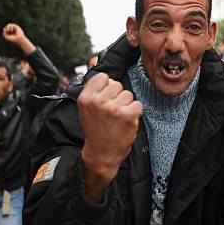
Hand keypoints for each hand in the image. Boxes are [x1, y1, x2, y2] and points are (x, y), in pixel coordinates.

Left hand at [2, 23, 35, 53]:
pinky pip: (12, 24)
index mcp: (11, 33)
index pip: (6, 29)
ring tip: (8, 30)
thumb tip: (4, 28)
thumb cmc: (13, 40)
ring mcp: (15, 29)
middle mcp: (13, 30)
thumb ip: (4, 33)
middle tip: (7, 31)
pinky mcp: (17, 27)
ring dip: (8, 27)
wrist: (18, 40)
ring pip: (10, 24)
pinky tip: (11, 30)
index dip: (5, 30)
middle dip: (6, 28)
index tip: (5, 33)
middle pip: (7, 26)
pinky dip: (10, 27)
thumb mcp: (6, 37)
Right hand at [79, 73, 141, 202]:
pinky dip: (135, 113)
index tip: (105, 99)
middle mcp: (98, 101)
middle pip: (117, 84)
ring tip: (118, 118)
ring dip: (126, 105)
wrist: (100, 154)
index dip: (107, 87)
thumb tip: (100, 69)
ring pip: (128, 94)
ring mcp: (112, 108)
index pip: (103, 77)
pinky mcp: (126, 115)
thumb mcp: (86, 109)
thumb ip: (93, 91)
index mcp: (86, 98)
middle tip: (111, 112)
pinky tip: (126, 122)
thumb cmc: (95, 130)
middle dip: (117, 96)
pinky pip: (137, 104)